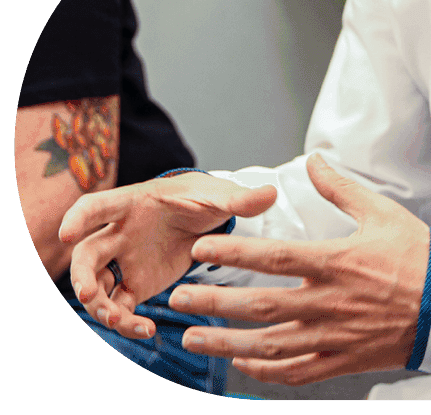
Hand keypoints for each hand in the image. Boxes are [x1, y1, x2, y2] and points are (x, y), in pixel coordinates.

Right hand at [58, 172, 277, 338]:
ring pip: (96, 286)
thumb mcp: (222, 195)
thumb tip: (271, 192)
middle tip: (88, 295)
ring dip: (100, 306)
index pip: (98, 205)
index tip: (67, 233)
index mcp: (135, 203)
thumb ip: (242, 198)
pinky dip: (125, 321)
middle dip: (80, 276)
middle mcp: (121, 233)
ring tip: (122, 320)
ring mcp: (125, 261)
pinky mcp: (135, 284)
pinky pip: (119, 307)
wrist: (206, 217)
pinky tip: (147, 329)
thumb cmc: (204, 197)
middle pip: (87, 254)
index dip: (79, 217)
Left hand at [168, 153, 429, 384]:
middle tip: (179, 300)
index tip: (201, 250)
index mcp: (336, 262)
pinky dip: (265, 372)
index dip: (232, 254)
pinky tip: (243, 365)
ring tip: (193, 338)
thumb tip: (314, 161)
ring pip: (267, 346)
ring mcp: (333, 336)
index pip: (272, 258)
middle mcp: (328, 302)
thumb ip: (341, 189)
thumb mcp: (381, 212)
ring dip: (225, 344)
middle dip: (212, 304)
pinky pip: (295, 372)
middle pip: (258, 306)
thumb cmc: (418, 255)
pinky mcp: (343, 361)